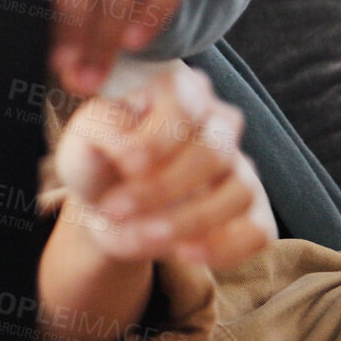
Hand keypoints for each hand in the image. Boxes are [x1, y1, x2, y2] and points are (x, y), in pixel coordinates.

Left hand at [52, 66, 272, 269]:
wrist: (110, 208)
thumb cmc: (99, 163)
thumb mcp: (83, 141)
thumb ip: (99, 129)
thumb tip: (131, 152)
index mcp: (178, 88)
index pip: (186, 103)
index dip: (158, 139)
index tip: (126, 167)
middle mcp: (219, 120)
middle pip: (214, 151)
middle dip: (162, 189)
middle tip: (115, 210)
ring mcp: (242, 166)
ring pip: (239, 191)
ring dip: (186, 221)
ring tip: (141, 235)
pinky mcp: (253, 210)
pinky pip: (258, 230)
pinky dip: (223, 247)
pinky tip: (183, 252)